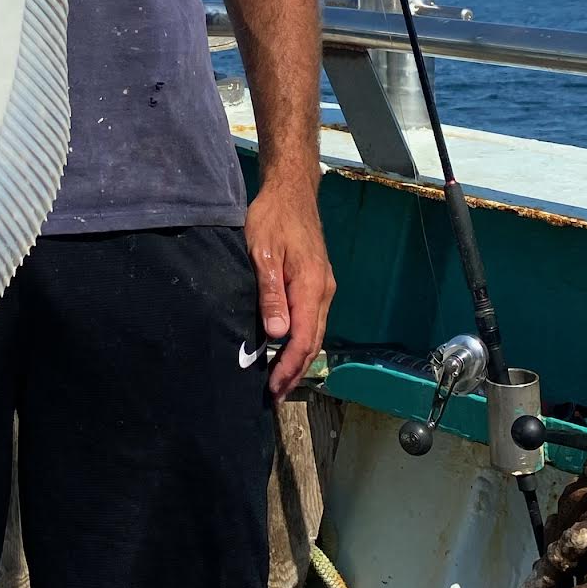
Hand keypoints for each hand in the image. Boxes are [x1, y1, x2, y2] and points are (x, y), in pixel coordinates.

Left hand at [245, 176, 335, 402]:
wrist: (291, 191)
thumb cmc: (273, 218)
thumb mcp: (263, 252)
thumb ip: (270, 293)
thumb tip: (277, 333)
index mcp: (311, 287)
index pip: (304, 339)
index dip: (289, 367)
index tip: (273, 388)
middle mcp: (323, 291)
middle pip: (314, 342)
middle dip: (295, 371)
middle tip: (275, 396)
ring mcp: (322, 287)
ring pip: (315, 333)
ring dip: (298, 359)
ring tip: (279, 381)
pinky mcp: (316, 283)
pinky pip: (312, 321)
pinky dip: (300, 341)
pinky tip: (286, 349)